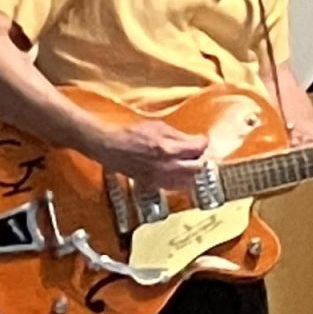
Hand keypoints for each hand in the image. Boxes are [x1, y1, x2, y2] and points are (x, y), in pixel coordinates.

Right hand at [88, 117, 208, 190]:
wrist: (110, 147)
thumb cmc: (130, 133)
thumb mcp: (157, 126)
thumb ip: (178, 135)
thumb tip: (194, 140)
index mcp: (168, 148)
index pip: (199, 148)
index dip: (203, 143)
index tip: (201, 140)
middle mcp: (167, 166)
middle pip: (198, 169)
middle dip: (201, 160)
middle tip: (199, 154)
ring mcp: (160, 178)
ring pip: (188, 182)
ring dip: (193, 174)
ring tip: (191, 165)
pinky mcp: (153, 184)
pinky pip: (175, 187)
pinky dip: (181, 182)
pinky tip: (179, 174)